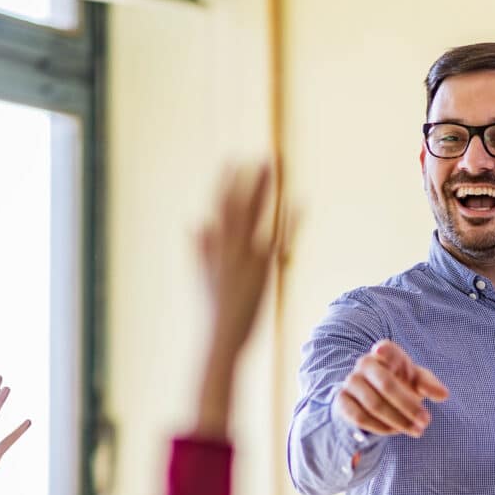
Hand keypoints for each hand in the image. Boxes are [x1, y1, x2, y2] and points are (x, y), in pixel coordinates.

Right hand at [198, 163, 284, 358]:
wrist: (219, 339)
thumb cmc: (213, 311)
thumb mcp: (201, 276)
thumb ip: (200, 248)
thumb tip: (194, 223)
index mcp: (214, 248)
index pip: (219, 207)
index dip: (225, 182)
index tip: (231, 160)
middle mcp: (228, 248)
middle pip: (238, 204)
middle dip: (249, 178)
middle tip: (263, 155)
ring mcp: (246, 257)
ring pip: (255, 214)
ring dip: (265, 188)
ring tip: (274, 165)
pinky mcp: (264, 271)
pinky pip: (279, 240)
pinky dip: (289, 221)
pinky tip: (300, 202)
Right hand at [331, 340, 449, 437]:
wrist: (369, 397)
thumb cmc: (399, 383)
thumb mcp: (415, 380)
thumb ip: (429, 384)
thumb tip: (443, 395)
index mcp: (384, 353)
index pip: (385, 350)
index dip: (384, 352)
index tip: (380, 351)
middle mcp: (364, 364)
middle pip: (385, 384)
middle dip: (408, 405)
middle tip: (426, 421)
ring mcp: (351, 382)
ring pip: (374, 404)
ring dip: (398, 420)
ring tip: (416, 430)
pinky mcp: (342, 401)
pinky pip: (360, 417)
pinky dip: (380, 427)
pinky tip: (395, 431)